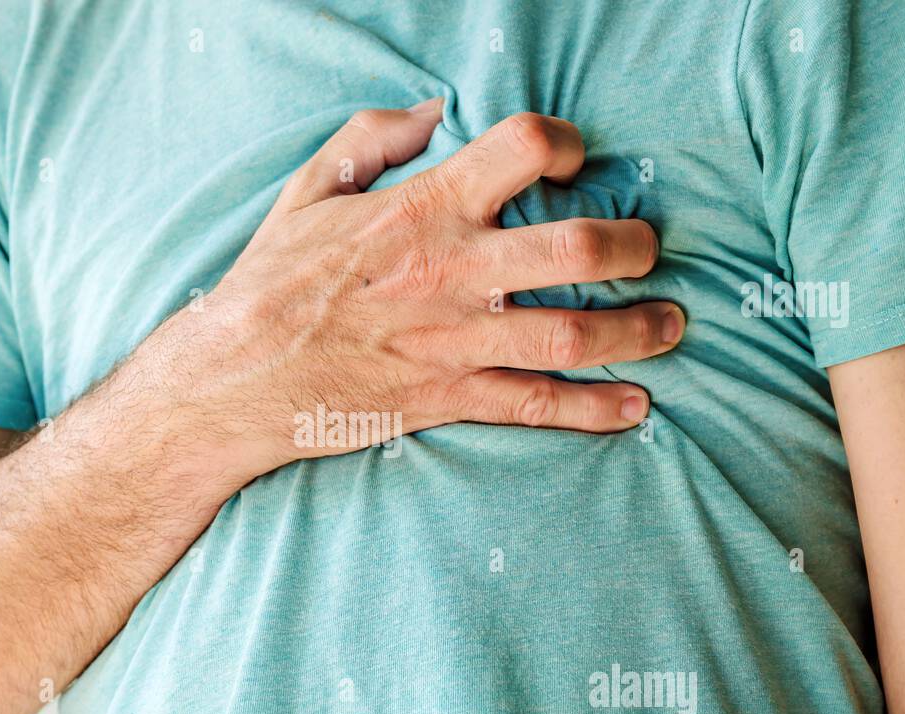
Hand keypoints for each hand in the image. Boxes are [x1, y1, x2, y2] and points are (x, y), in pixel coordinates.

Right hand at [135, 101, 683, 477]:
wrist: (235, 379)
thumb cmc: (269, 281)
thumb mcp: (308, 191)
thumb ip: (372, 139)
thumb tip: (433, 111)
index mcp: (423, 209)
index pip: (523, 150)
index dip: (564, 144)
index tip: (576, 160)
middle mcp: (454, 272)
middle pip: (578, 247)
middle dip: (633, 246)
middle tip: (650, 250)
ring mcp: (457, 340)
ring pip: (575, 333)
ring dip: (637, 332)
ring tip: (670, 327)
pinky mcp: (449, 397)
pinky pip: (536, 404)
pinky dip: (592, 410)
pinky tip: (634, 408)